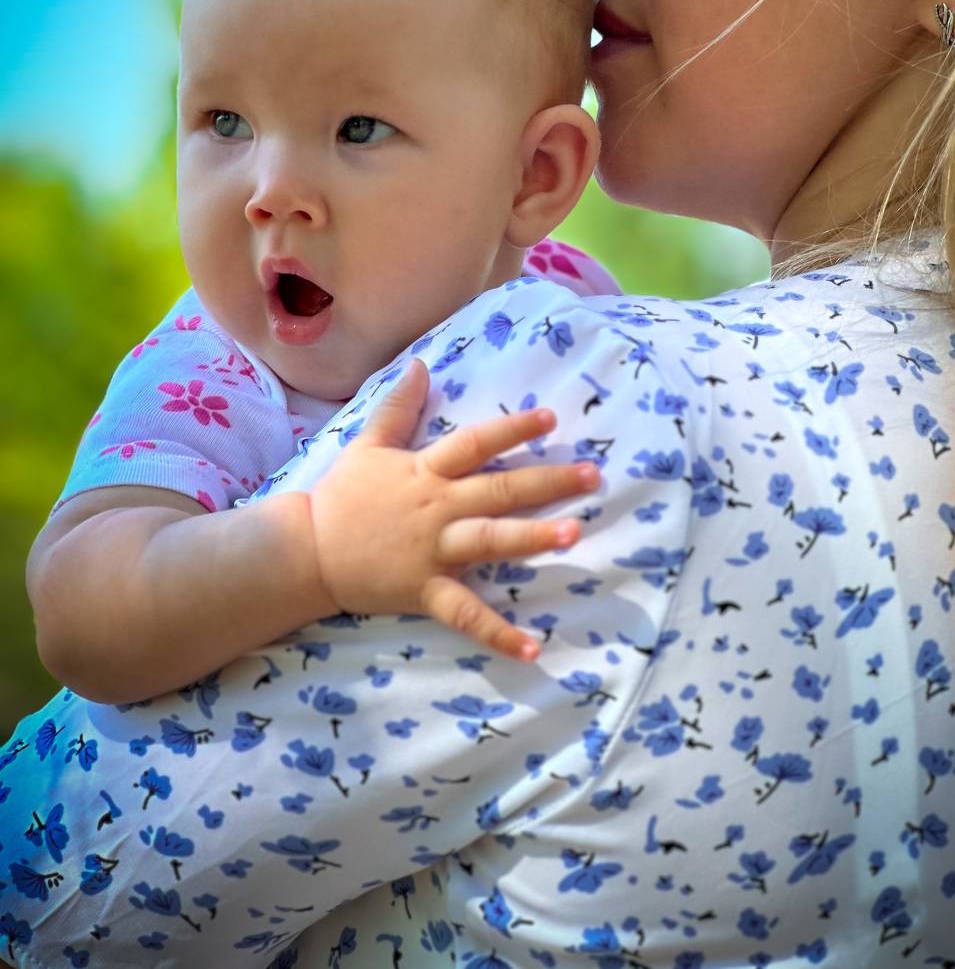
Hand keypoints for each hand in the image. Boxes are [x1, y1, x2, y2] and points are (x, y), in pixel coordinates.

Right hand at [303, 358, 598, 660]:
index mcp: (425, 470)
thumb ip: (398, 405)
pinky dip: (496, 632)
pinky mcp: (425, 590)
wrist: (306, 552)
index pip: (475, 443)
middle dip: (547, 481)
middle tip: (593, 474)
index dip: (512, 429)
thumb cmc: (342, 497)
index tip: (551, 418)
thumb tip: (420, 364)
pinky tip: (532, 647)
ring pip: (489, 540)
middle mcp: (436, 506)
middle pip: (497, 489)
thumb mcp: (368, 444)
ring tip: (574, 533)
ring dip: (533, 538)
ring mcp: (433, 550)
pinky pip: (465, 613)